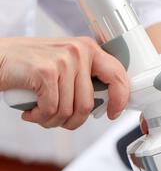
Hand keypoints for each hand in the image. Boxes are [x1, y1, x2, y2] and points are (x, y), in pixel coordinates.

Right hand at [0, 37, 128, 129]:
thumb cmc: (31, 66)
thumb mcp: (66, 65)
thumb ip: (85, 79)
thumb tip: (106, 103)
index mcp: (89, 49)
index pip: (117, 75)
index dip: (119, 98)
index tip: (113, 113)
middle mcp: (79, 52)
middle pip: (88, 103)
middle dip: (75, 121)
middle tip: (61, 122)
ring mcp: (63, 60)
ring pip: (69, 111)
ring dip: (52, 121)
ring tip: (40, 114)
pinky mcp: (46, 72)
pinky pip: (51, 110)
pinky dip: (39, 117)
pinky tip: (30, 112)